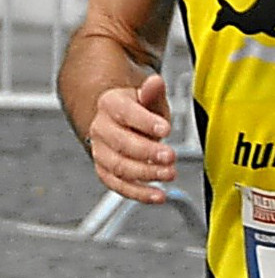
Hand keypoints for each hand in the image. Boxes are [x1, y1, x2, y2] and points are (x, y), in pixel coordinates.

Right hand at [87, 73, 175, 203]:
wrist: (121, 122)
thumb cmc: (139, 109)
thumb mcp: (149, 97)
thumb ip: (152, 92)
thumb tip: (155, 82)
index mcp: (110, 104)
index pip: (126, 113)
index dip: (145, 122)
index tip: (166, 129)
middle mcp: (100, 128)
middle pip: (122, 144)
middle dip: (148, 153)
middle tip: (171, 156)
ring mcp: (100, 152)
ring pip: (120, 167)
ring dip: (146, 174)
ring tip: (170, 174)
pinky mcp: (105, 171)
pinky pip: (119, 186)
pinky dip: (139, 193)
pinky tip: (158, 195)